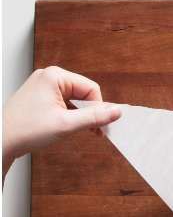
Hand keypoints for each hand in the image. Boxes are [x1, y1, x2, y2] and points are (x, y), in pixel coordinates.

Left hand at [3, 66, 120, 176]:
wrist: (2, 140)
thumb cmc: (25, 129)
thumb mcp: (67, 124)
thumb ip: (95, 117)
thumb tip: (117, 112)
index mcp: (55, 76)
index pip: (91, 89)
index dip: (99, 109)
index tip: (99, 127)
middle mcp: (48, 77)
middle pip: (84, 93)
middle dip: (90, 112)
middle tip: (91, 131)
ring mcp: (43, 86)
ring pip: (75, 99)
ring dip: (80, 115)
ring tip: (75, 130)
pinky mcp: (40, 96)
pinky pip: (64, 102)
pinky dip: (70, 115)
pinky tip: (66, 127)